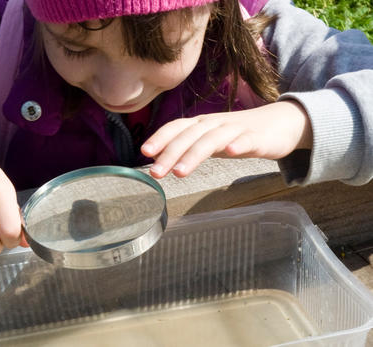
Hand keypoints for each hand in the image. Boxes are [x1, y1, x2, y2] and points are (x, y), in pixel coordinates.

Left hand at [141, 100, 312, 177]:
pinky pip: (248, 140)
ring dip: (194, 154)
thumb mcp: (210, 139)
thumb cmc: (238, 134)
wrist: (279, 122)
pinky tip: (231, 153)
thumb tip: (160, 160)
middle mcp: (215, 124)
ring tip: (179, 172)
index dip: (160, 138)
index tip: (145, 153)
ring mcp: (237, 129)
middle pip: (190, 135)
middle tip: (155, 173)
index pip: (177, 127)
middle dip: (170, 153)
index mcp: (202, 124)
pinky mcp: (258, 137)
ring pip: (212, 139)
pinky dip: (239, 144)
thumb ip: (188, 147)